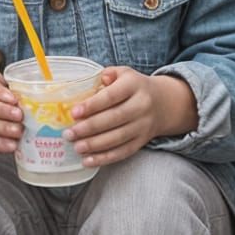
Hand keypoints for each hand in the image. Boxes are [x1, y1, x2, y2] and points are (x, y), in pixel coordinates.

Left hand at [65, 67, 197, 167]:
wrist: (165, 103)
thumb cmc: (134, 87)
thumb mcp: (124, 73)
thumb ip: (107, 75)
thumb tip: (91, 83)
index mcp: (134, 85)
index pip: (111, 96)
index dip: (92, 105)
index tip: (74, 113)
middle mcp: (141, 105)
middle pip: (114, 119)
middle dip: (89, 128)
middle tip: (69, 134)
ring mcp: (143, 125)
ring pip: (118, 138)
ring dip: (95, 145)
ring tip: (76, 147)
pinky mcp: (142, 141)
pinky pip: (123, 152)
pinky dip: (104, 158)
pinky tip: (88, 161)